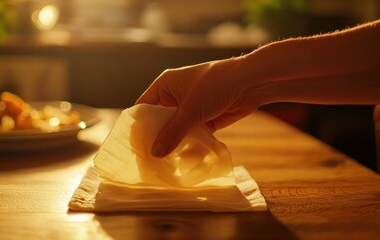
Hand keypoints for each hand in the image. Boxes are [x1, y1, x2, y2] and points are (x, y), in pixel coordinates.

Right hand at [136, 57, 262, 157]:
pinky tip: (183, 160)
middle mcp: (175, 96)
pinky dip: (189, 144)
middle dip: (156, 137)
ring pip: (177, 129)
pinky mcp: (205, 118)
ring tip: (163, 164)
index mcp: (165, 85)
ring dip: (174, 143)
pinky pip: (192, 134)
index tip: (133, 146)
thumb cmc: (215, 87)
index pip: (144, 107)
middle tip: (147, 159)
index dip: (138, 125)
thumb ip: (172, 132)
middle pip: (160, 120)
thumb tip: (155, 153)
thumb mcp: (190, 110)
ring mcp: (191, 108)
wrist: (250, 82)